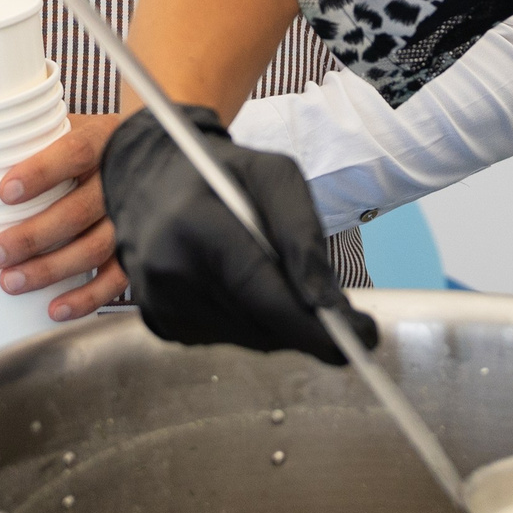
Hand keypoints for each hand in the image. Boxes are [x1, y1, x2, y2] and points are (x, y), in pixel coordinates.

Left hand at [0, 111, 129, 322]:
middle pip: (79, 210)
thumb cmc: (87, 147)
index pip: (75, 153)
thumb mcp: (65, 129)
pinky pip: (117, 277)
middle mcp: (120, 177)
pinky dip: (87, 298)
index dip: (40, 173)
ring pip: (96, 247)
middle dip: (31, 237)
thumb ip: (27, 141)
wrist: (149, 155)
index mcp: (101, 140)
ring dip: (51, 269)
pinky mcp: (137, 245)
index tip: (3, 193)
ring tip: (9, 282)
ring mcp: (132, 213)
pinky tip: (55, 309)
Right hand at [101, 105, 377, 364]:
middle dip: (308, 324)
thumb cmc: (222, 173)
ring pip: (248, 338)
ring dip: (280, 323)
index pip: (262, 293)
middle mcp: (168, 272)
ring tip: (284, 282)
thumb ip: (302, 232)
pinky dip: (251, 323)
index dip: (314, 324)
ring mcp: (159, 304)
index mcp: (194, 226)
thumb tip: (325, 299)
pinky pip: (226, 339)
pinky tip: (247, 288)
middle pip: (260, 323)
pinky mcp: (159, 323)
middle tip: (342, 314)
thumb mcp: (274, 175)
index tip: (361, 336)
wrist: (151, 180)